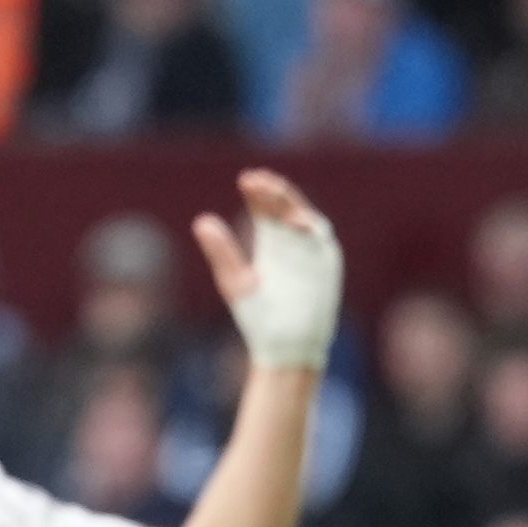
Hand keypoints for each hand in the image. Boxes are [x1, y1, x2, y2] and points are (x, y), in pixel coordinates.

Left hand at [194, 168, 340, 369]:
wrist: (285, 347)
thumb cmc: (259, 317)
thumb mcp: (235, 280)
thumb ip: (222, 251)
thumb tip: (201, 221)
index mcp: (272, 245)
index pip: (266, 211)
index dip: (258, 194)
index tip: (246, 179)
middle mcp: (294, 245)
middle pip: (285, 209)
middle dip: (273, 193)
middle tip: (256, 178)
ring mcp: (311, 254)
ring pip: (304, 219)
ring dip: (290, 204)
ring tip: (272, 190)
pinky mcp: (326, 267)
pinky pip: (321, 242)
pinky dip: (311, 229)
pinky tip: (295, 220)